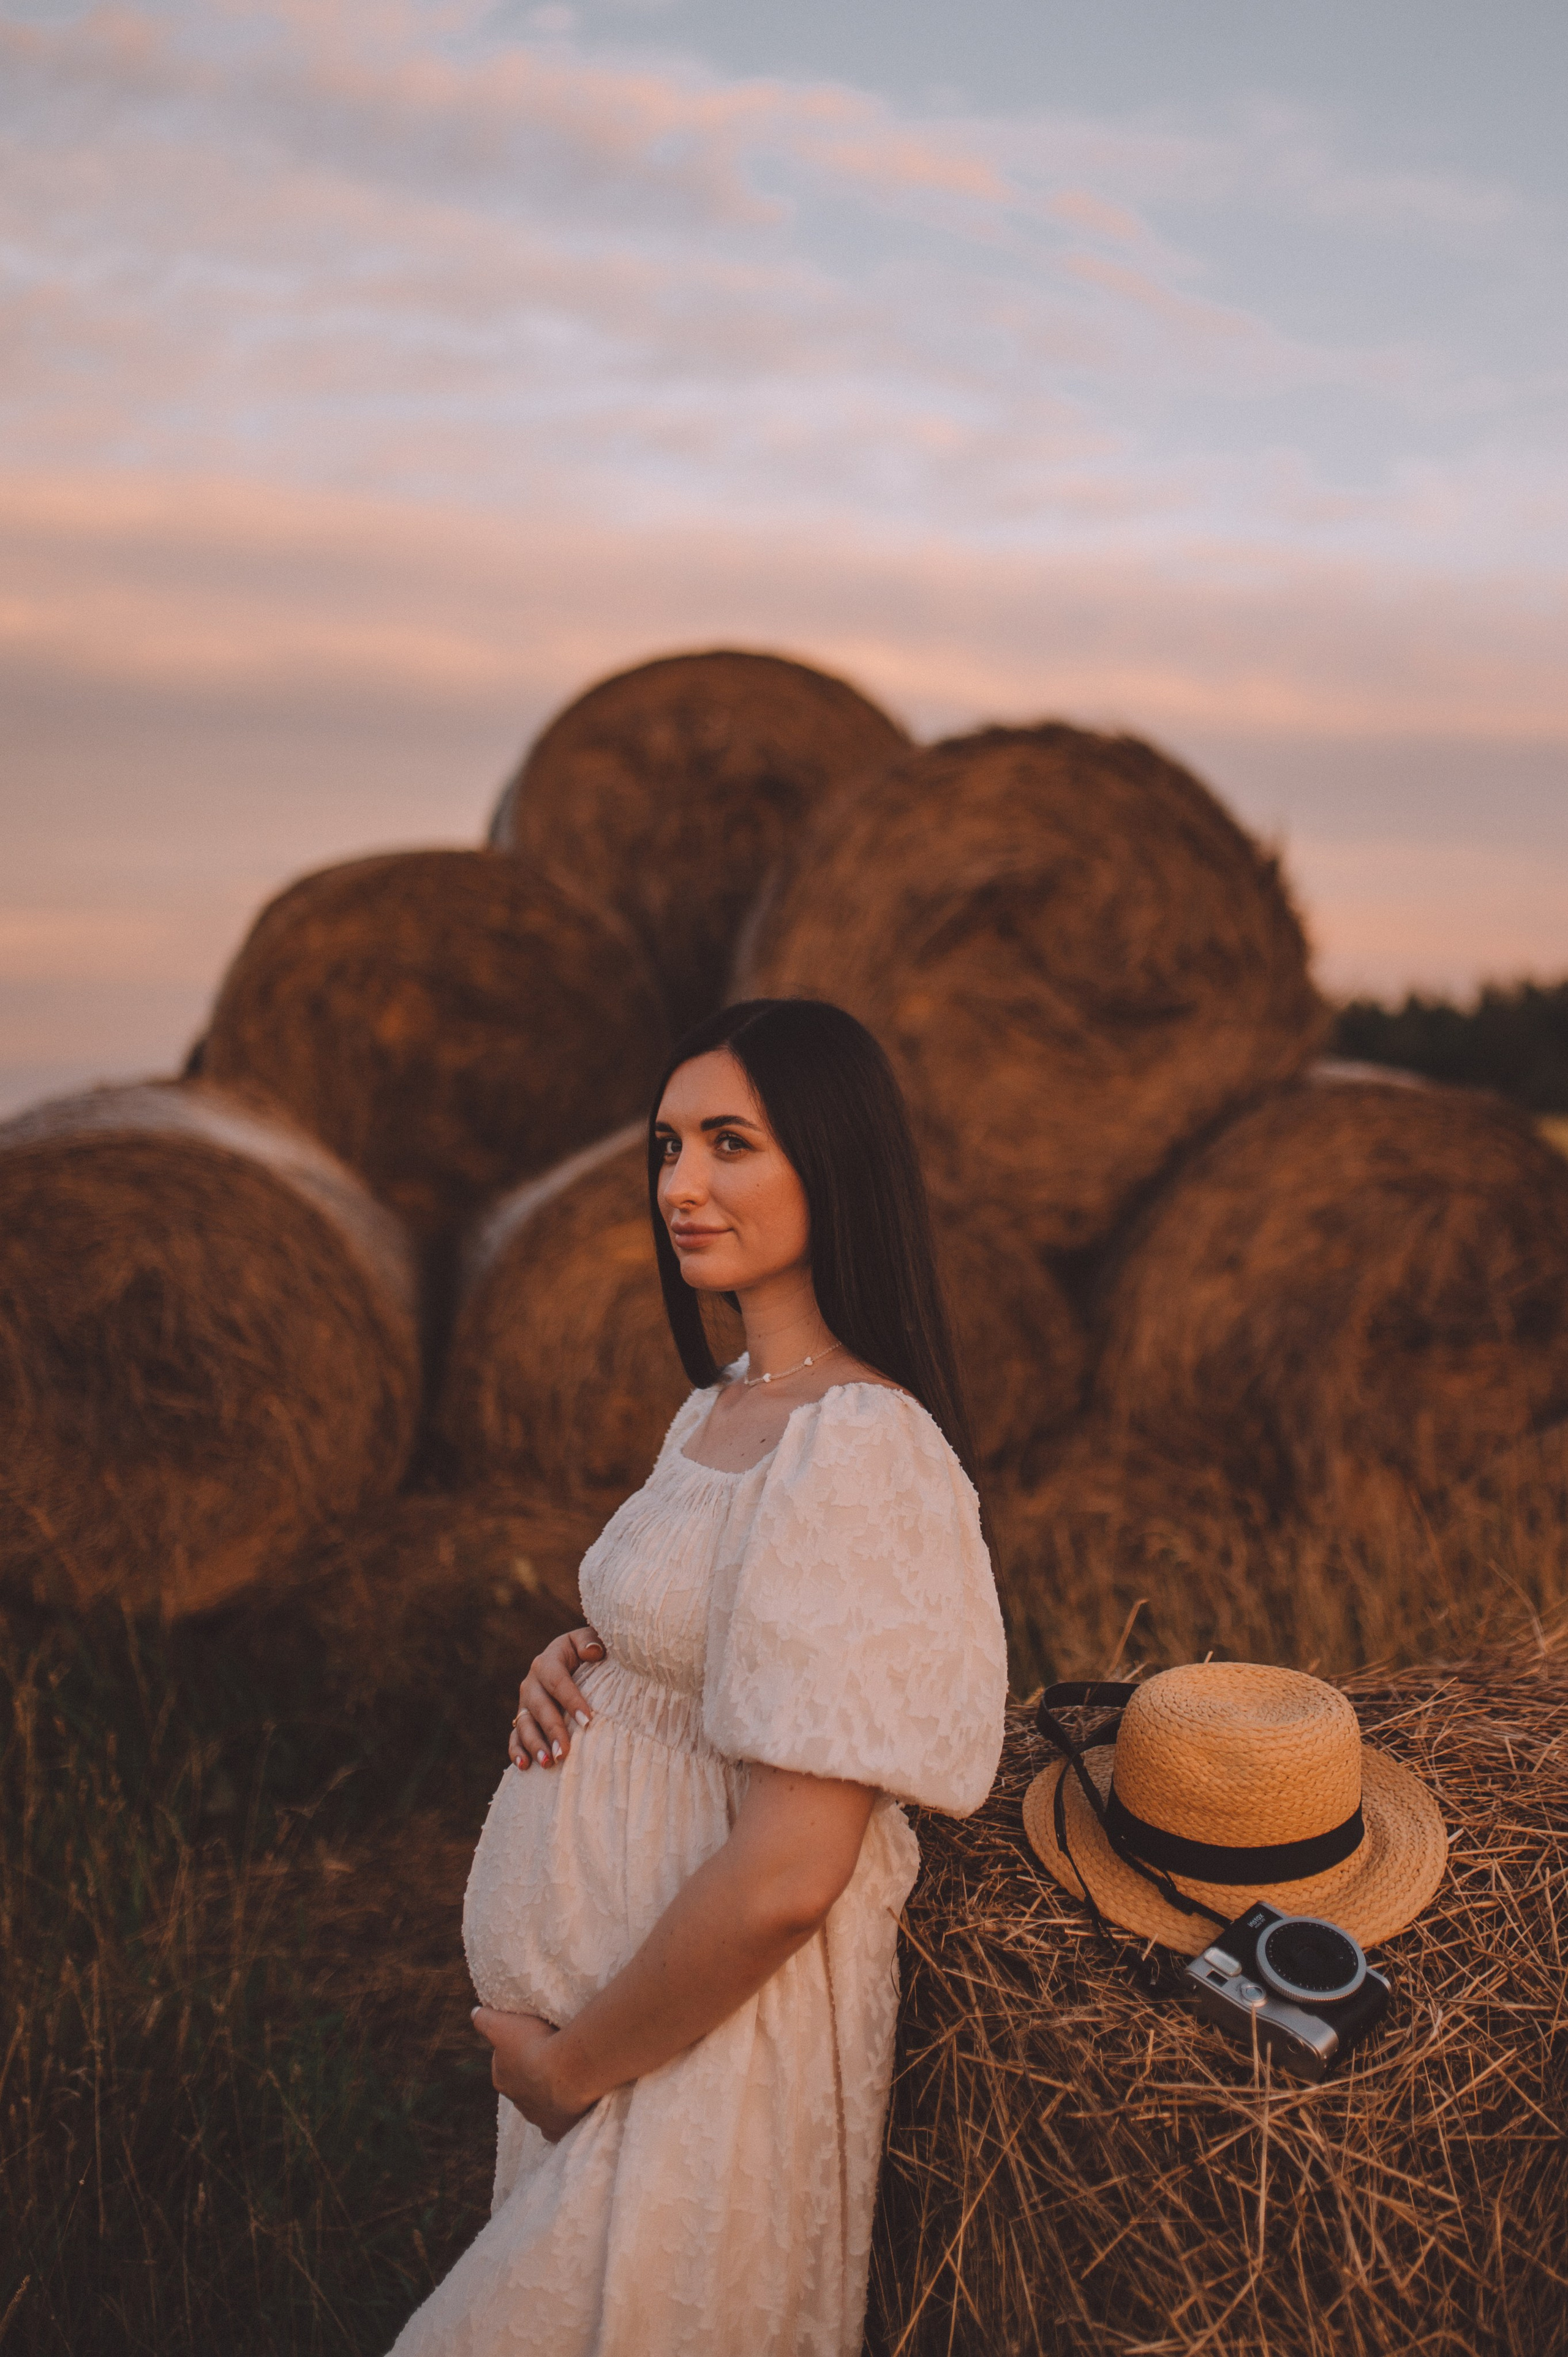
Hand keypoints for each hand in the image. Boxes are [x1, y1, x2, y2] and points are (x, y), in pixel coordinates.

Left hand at [471, 2007, 592, 2142]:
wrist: (567, 2072)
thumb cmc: (535, 2044)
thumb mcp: (503, 2024)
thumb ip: (485, 2020)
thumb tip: (474, 2013)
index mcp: (501, 2078)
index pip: (504, 2063)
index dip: (516, 2050)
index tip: (531, 2039)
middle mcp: (515, 2100)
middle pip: (522, 2084)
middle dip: (532, 2072)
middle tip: (550, 2055)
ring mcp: (535, 2116)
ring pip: (538, 2103)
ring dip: (548, 2091)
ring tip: (565, 2074)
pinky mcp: (554, 2128)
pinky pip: (552, 2127)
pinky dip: (557, 2119)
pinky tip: (565, 2109)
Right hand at [509, 1626, 605, 1770]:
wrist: (574, 1664)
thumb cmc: (588, 1653)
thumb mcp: (589, 1640)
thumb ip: (591, 1641)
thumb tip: (593, 1652)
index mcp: (548, 1661)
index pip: (557, 1681)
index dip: (571, 1700)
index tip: (588, 1720)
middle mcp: (532, 1682)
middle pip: (540, 1707)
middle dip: (552, 1730)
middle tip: (564, 1751)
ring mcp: (525, 1703)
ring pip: (525, 1724)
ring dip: (534, 1744)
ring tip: (548, 1762)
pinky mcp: (523, 1720)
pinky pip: (515, 1737)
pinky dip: (516, 1751)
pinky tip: (524, 1766)